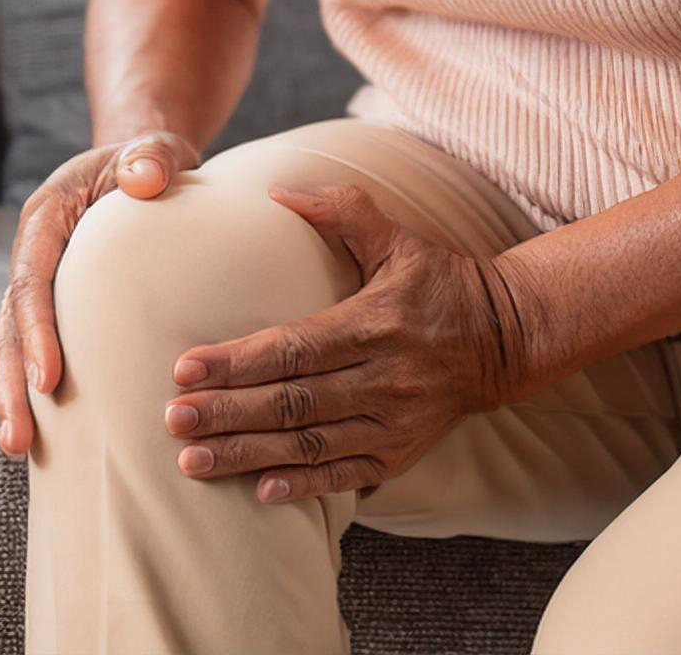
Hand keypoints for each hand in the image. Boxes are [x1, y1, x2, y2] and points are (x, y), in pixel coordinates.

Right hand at [0, 128, 202, 462]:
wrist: (141, 167)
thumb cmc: (150, 161)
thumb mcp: (155, 149)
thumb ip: (151, 156)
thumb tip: (143, 177)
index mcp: (46, 219)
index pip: (32, 280)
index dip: (36, 330)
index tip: (49, 379)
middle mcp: (32, 257)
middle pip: (9, 325)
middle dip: (10, 383)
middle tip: (19, 439)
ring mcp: (40, 287)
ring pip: (13, 346)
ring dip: (13, 396)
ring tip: (19, 449)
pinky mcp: (56, 310)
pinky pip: (36, 351)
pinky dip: (35, 391)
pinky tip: (48, 439)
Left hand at [161, 181, 527, 504]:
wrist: (507, 339)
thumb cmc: (440, 281)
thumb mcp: (397, 237)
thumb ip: (340, 210)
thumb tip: (277, 190)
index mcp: (376, 322)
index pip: (294, 347)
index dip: (238, 361)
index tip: (184, 369)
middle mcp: (384, 377)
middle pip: (292, 401)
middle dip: (227, 412)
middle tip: (173, 419)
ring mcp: (394, 421)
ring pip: (310, 444)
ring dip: (247, 453)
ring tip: (192, 459)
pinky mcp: (401, 452)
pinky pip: (345, 475)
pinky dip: (303, 485)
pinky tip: (259, 489)